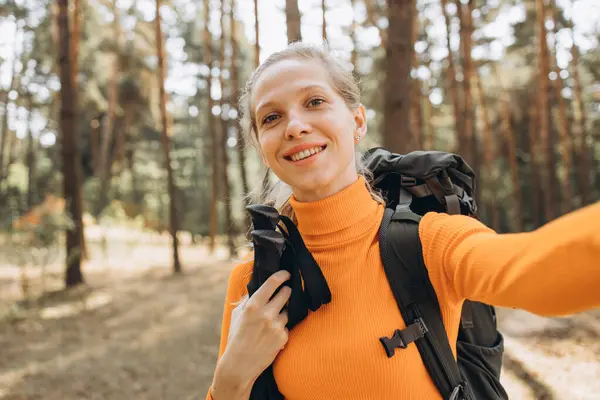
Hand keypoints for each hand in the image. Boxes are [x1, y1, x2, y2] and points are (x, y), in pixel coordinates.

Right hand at [218, 270, 291, 386]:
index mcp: (253, 305)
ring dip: (282, 312)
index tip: (287, 273)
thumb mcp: (237, 315)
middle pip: (286, 293)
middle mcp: (267, 314)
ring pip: (287, 310)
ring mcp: (276, 326)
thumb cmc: (236, 337)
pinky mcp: (283, 337)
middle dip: (286, 291)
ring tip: (270, 321)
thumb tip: (258, 286)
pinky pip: (287, 326)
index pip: (273, 283)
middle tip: (285, 292)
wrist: (240, 364)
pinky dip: (281, 327)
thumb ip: (248, 300)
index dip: (282, 275)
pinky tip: (271, 334)